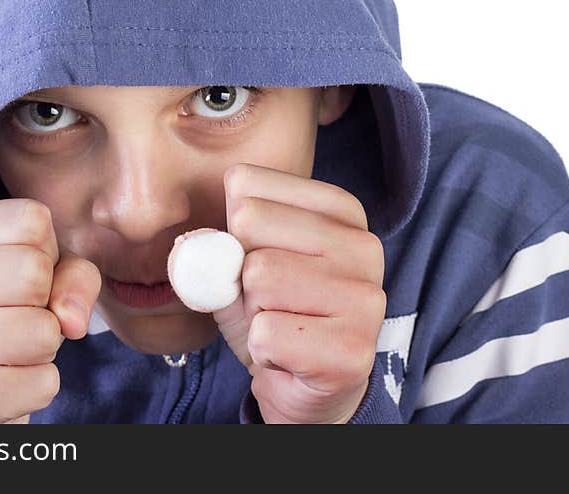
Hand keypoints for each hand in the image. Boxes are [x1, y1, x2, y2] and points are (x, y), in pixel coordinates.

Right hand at [0, 198, 101, 422]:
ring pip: (42, 331)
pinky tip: (4, 380)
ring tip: (10, 348)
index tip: (18, 275)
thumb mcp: (47, 272)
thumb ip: (75, 274)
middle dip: (46, 300)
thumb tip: (71, 320)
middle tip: (17, 315)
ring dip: (45, 346)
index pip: (32, 221)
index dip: (47, 252)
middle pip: (34, 271)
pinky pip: (42, 382)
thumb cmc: (9, 312)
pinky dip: (40, 385)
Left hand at [214, 163, 385, 423]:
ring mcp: (366, 298)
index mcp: (340, 210)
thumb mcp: (241, 258)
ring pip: (259, 278)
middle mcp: (363, 245)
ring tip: (279, 324)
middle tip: (267, 300)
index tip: (260, 257)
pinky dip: (260, 349)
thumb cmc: (273, 311)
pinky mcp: (352, 350)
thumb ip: (219, 238)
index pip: (246, 184)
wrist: (302, 386)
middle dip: (240, 270)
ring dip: (252, 312)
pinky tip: (286, 355)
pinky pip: (266, 332)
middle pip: (250, 224)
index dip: (234, 230)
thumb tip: (203, 248)